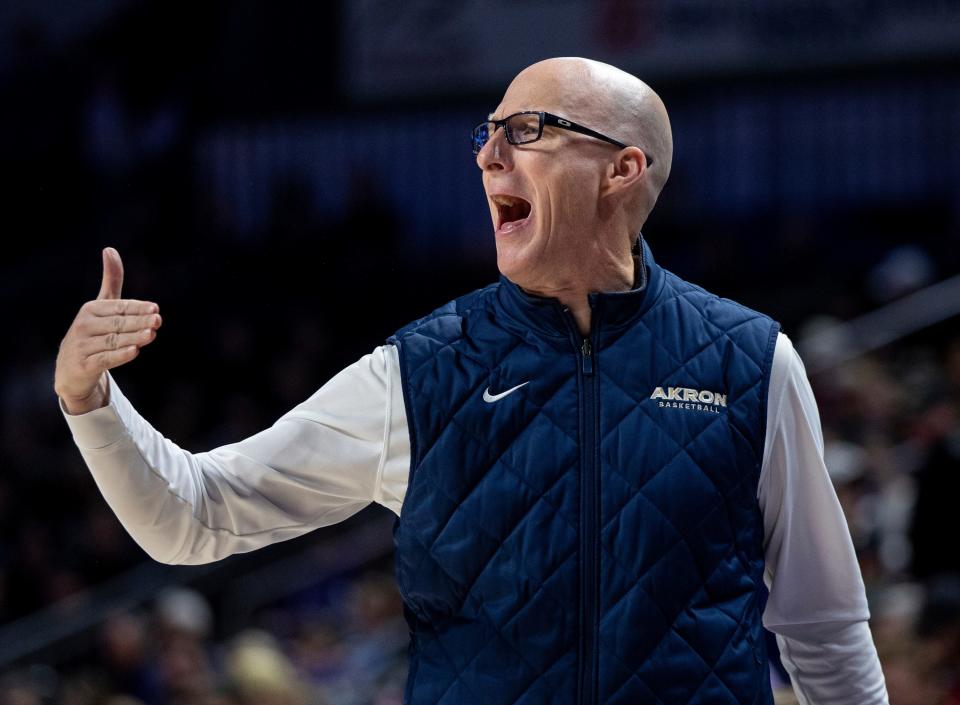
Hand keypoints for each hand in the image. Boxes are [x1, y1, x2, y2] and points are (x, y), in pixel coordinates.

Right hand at [54, 247, 161, 414]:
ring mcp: (83, 345)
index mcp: (91, 309)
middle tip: (157, 320)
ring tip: (151, 334)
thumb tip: (110, 249)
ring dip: (133, 338)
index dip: (137, 308)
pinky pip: (105, 359)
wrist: (71, 369)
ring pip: (114, 341)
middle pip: (118, 323)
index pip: (119, 308)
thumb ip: (110, 281)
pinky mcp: (84, 364)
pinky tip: (134, 351)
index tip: (155, 308)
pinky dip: (120, 355)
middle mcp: (85, 325)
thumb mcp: (101, 306)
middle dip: (138, 322)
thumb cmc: (93, 332)